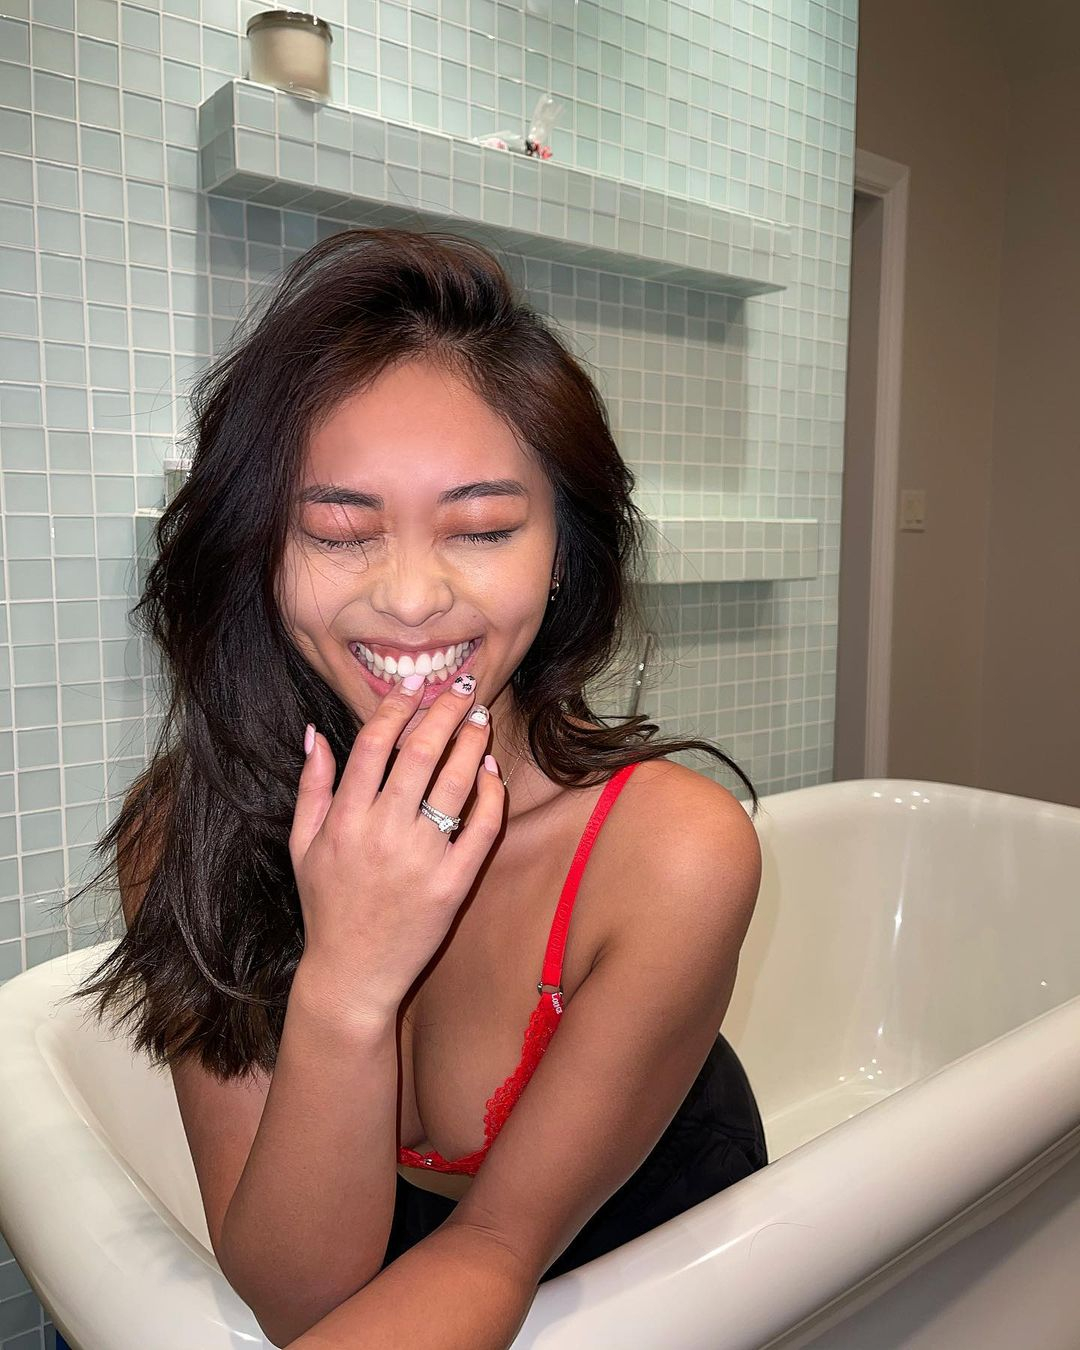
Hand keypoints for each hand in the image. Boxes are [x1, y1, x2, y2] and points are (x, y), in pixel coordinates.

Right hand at [289, 673, 503, 1019]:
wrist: (352, 974)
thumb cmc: (327, 906)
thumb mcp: (303, 845)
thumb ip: (311, 788)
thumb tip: (315, 733)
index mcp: (344, 819)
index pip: (373, 745)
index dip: (396, 707)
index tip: (414, 684)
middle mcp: (381, 833)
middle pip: (418, 754)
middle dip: (443, 711)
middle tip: (462, 687)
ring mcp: (420, 859)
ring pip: (453, 783)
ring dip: (470, 742)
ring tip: (479, 717)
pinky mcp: (452, 885)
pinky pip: (479, 829)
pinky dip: (489, 793)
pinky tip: (490, 769)